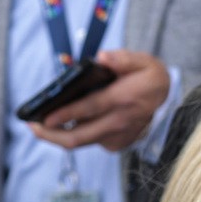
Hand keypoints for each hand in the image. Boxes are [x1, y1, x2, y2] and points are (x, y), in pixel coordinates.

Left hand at [31, 50, 169, 151]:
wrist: (167, 100)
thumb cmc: (150, 78)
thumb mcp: (143, 61)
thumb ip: (122, 58)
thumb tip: (101, 57)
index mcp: (124, 99)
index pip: (89, 108)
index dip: (65, 114)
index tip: (44, 118)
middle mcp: (119, 122)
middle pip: (79, 136)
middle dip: (52, 135)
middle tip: (33, 127)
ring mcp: (118, 136)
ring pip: (82, 141)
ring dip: (60, 135)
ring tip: (42, 126)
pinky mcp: (116, 144)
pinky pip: (91, 141)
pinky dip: (77, 133)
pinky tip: (68, 123)